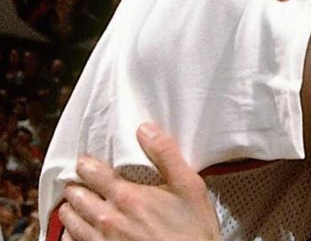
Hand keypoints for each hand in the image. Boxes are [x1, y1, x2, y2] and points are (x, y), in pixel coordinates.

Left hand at [59, 123, 220, 240]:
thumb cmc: (192, 230)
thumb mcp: (189, 186)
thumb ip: (166, 155)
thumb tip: (146, 129)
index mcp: (128, 197)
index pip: (92, 173)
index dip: (86, 165)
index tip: (86, 163)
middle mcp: (109, 219)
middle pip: (77, 196)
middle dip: (77, 186)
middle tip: (80, 182)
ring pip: (70, 220)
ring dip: (70, 208)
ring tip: (74, 203)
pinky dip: (70, 234)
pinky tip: (77, 231)